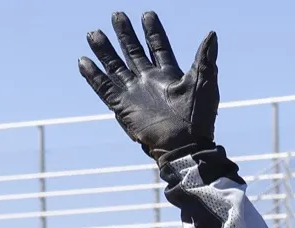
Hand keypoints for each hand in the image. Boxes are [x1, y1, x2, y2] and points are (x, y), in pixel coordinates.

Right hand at [79, 11, 218, 160]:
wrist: (185, 146)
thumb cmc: (198, 119)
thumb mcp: (204, 84)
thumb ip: (205, 58)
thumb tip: (212, 34)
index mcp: (169, 75)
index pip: (158, 47)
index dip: (153, 31)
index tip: (147, 14)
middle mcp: (149, 82)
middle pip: (133, 52)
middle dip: (125, 34)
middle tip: (117, 14)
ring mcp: (135, 93)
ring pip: (115, 67)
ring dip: (105, 51)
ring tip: (94, 33)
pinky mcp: (123, 107)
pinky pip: (104, 88)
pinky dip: (93, 76)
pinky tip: (83, 61)